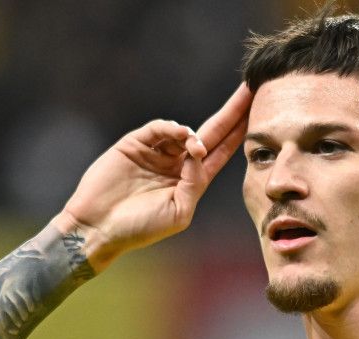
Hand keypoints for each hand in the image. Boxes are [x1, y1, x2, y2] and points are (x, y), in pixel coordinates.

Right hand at [55, 84, 251, 269]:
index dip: (241, 131)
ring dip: (195, 133)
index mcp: (192, 180)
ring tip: (195, 147)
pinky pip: (158, 129)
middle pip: (212, 132)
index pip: (223, 150)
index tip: (260, 113)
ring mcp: (156, 152)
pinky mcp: (134, 144)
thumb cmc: (139, 228)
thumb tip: (200, 151)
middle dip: (232, 112)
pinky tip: (181, 135)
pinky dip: (171, 128)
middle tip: (251, 89)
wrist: (98, 227)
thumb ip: (195, 183)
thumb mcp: (179, 212)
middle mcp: (177, 163)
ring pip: (184, 130)